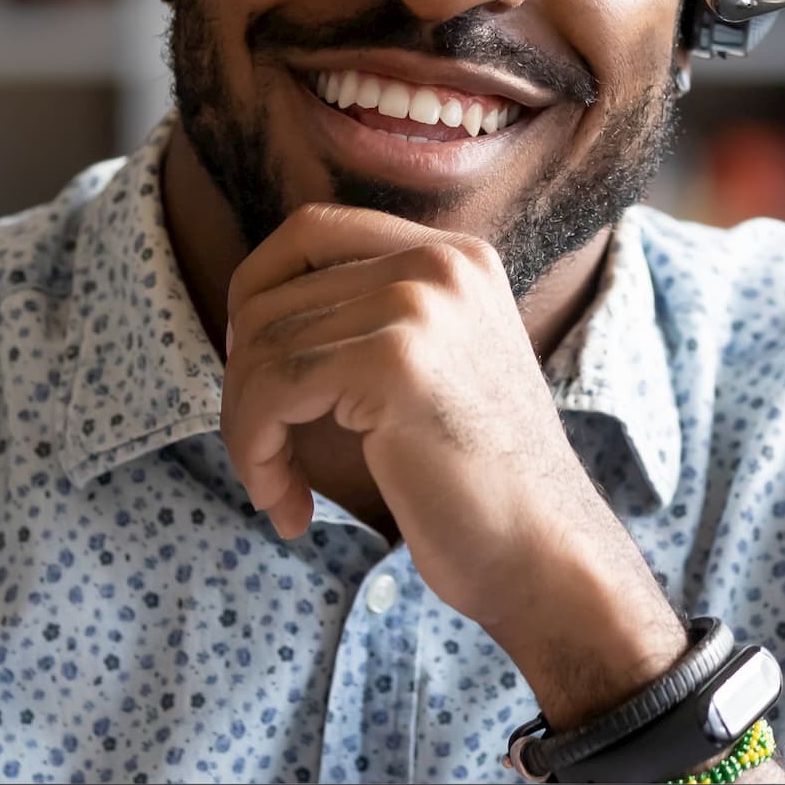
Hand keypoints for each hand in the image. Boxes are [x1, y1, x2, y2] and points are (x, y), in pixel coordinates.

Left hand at [223, 203, 686, 725]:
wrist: (544, 555)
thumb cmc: (474, 485)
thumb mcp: (423, 371)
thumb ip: (359, 324)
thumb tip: (240, 321)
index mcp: (453, 254)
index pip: (309, 230)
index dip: (254, 298)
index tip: (254, 380)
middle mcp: (440, 261)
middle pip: (272, 294)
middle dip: (241, 384)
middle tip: (261, 454)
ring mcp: (420, 303)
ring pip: (262, 347)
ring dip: (246, 433)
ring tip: (277, 491)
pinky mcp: (395, 360)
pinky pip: (272, 391)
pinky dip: (256, 453)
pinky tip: (289, 507)